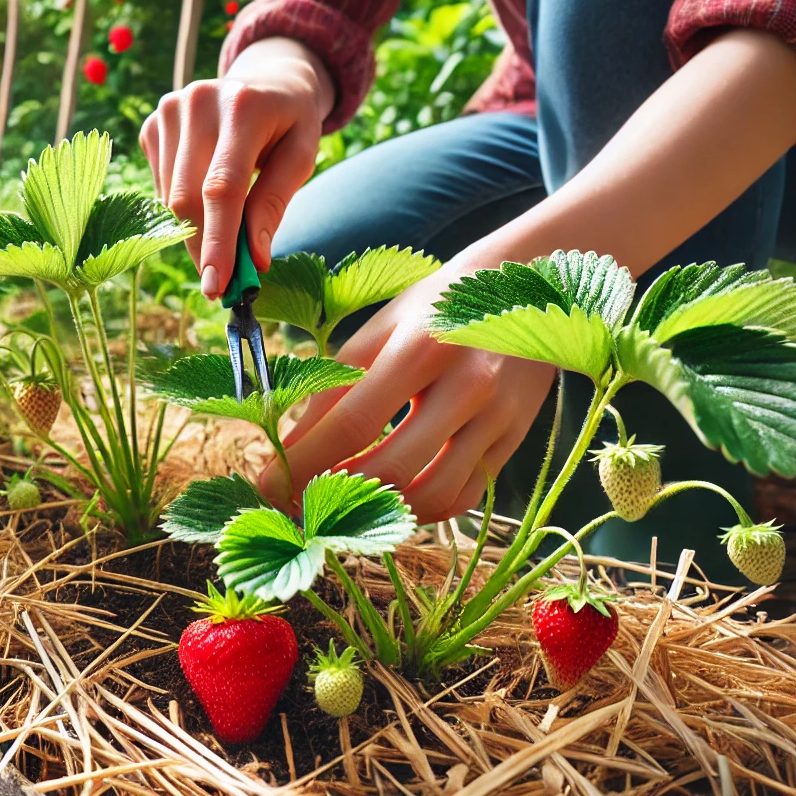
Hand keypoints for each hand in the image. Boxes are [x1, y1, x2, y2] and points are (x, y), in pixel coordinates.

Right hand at [140, 37, 333, 298]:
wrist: (267, 79)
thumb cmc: (290, 123)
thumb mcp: (301, 156)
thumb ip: (274, 203)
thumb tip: (254, 259)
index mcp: (243, 106)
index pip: (222, 186)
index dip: (218, 240)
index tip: (217, 285)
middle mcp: (198, 101)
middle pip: (188, 197)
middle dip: (203, 248)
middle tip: (222, 284)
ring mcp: (169, 109)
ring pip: (170, 198)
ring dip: (194, 230)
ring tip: (223, 231)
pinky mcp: (153, 123)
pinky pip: (160, 187)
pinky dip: (182, 206)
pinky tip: (205, 192)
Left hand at [260, 247, 556, 522]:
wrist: (529, 284)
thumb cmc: (435, 307)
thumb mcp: (378, 329)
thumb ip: (333, 385)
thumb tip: (288, 448)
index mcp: (420, 346)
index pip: (351, 424)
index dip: (303, 464)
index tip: (266, 483)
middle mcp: (467, 384)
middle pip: (391, 468)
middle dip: (332, 495)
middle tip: (297, 499)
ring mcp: (498, 417)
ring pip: (430, 496)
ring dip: (377, 510)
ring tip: (341, 500)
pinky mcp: (514, 439)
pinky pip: (462, 497)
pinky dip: (418, 509)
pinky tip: (390, 497)